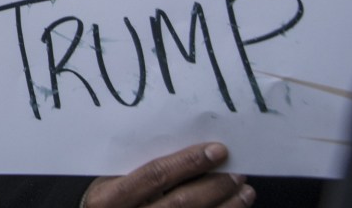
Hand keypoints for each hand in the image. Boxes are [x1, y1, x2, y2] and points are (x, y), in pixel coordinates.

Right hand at [82, 143, 251, 207]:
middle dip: (215, 186)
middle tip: (237, 173)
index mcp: (110, 199)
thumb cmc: (107, 204)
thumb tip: (188, 153)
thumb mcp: (108, 184)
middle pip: (182, 203)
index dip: (188, 162)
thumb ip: (137, 171)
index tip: (216, 150)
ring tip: (244, 192)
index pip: (155, 175)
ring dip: (226, 207)